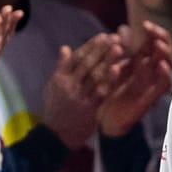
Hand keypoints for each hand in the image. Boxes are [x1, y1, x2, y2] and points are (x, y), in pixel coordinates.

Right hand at [42, 32, 121, 148]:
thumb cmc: (56, 109)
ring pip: (95, 75)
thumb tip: (66, 47)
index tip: (102, 36)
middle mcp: (69, 85)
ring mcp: (80, 97)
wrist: (56, 135)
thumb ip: (61, 67)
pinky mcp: (89, 109)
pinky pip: (101, 92)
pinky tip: (118, 69)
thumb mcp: (53, 87)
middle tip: (114, 37)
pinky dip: (109, 80)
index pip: (76, 58)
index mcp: (60, 78)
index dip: (90, 46)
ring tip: (118, 48)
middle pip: (87, 64)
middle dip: (101, 49)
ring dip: (107, 60)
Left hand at [98, 21, 171, 136]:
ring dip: (165, 53)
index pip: (156, 41)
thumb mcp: (112, 65)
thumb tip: (123, 28)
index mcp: (143, 60)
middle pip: (166, 50)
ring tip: (158, 45)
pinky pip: (164, 84)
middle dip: (163, 39)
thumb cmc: (109, 90)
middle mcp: (151, 70)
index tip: (146, 25)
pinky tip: (160, 64)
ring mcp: (153, 83)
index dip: (155, 32)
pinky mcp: (153, 96)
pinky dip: (165, 74)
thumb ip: (119, 48)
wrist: (105, 116)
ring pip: (169, 65)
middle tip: (154, 33)